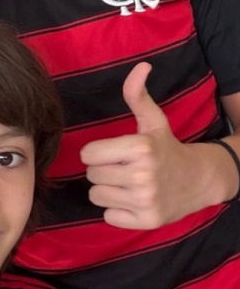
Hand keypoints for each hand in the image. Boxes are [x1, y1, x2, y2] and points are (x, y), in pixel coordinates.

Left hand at [79, 62, 200, 228]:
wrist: (199, 181)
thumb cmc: (167, 149)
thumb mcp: (153, 122)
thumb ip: (138, 96)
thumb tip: (140, 66)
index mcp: (140, 148)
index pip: (88, 154)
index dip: (98, 153)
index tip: (115, 153)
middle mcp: (142, 175)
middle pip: (91, 175)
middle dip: (104, 171)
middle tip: (124, 169)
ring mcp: (144, 200)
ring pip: (96, 196)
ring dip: (108, 191)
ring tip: (128, 184)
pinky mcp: (145, 221)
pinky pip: (108, 216)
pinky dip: (117, 211)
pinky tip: (134, 201)